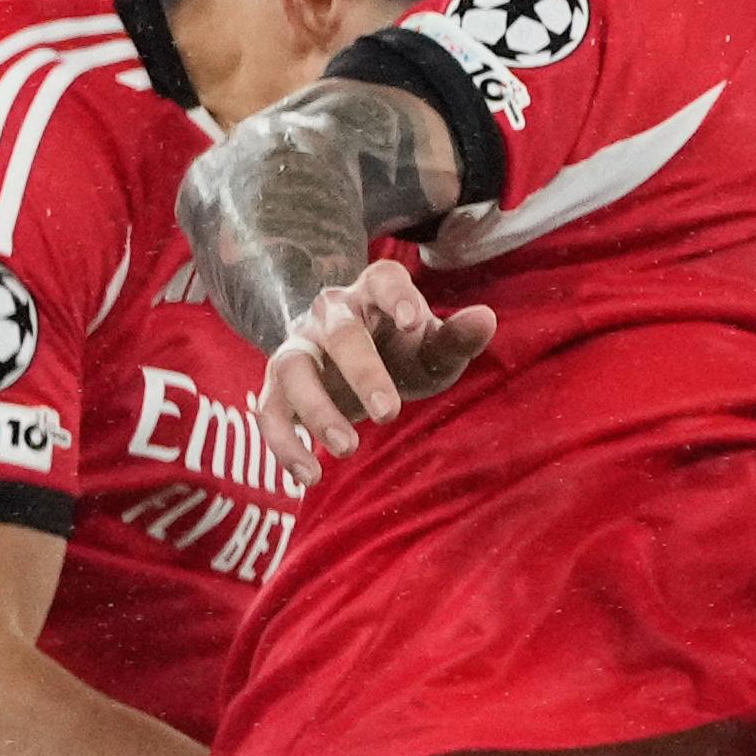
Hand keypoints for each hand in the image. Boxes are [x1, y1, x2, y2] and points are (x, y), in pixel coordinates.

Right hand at [254, 255, 493, 470]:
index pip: (383, 279)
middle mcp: (330, 314)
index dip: (396, 296)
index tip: (414, 321)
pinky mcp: (276, 386)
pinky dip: (283, 444)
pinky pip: (269, 411)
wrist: (358, 370)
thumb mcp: (434, 349)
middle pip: (340, 333)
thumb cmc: (405, 353)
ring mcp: (298, 347)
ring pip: (292, 368)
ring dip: (316, 409)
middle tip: (389, 414)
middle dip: (363, 372)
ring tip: (348, 449)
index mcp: (375, 294)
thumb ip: (457, 338)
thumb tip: (486, 318)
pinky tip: (308, 477)